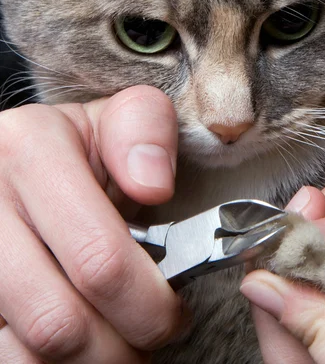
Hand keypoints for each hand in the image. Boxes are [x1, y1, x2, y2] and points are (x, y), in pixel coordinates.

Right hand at [0, 85, 186, 362]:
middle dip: (121, 347)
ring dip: (86, 362)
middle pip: (59, 321)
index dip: (149, 304)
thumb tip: (154, 186)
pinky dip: (48, 363)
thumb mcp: (115, 118)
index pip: (100, 257)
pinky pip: (3, 356)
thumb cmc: (79, 147)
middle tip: (150, 337)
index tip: (175, 313)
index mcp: (30, 151)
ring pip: (27, 353)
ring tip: (116, 339)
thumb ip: (145, 130)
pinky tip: (75, 342)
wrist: (18, 156)